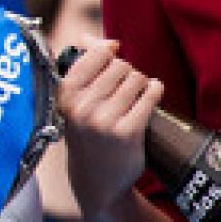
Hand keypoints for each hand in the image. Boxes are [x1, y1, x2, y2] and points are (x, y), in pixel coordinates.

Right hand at [59, 40, 163, 217]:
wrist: (96, 181)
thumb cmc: (87, 136)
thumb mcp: (74, 104)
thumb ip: (83, 68)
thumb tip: (103, 40)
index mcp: (64, 96)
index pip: (92, 55)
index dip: (107, 52)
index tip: (112, 57)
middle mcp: (81, 107)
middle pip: (119, 65)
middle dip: (127, 72)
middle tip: (125, 87)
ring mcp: (103, 120)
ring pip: (136, 78)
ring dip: (142, 83)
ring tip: (137, 95)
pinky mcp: (127, 131)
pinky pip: (150, 95)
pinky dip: (156, 90)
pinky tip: (153, 93)